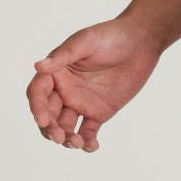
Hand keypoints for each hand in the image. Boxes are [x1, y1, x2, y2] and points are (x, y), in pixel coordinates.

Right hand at [26, 16, 161, 151]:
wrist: (142, 41)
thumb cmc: (112, 35)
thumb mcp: (87, 40)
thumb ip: (65, 55)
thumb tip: (38, 66)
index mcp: (57, 72)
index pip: (38, 93)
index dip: (37, 108)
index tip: (44, 120)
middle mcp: (64, 90)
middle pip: (48, 115)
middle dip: (50, 129)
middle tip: (59, 137)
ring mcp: (81, 102)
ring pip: (66, 127)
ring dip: (67, 138)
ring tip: (78, 142)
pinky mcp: (99, 112)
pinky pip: (88, 131)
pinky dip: (87, 142)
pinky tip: (92, 146)